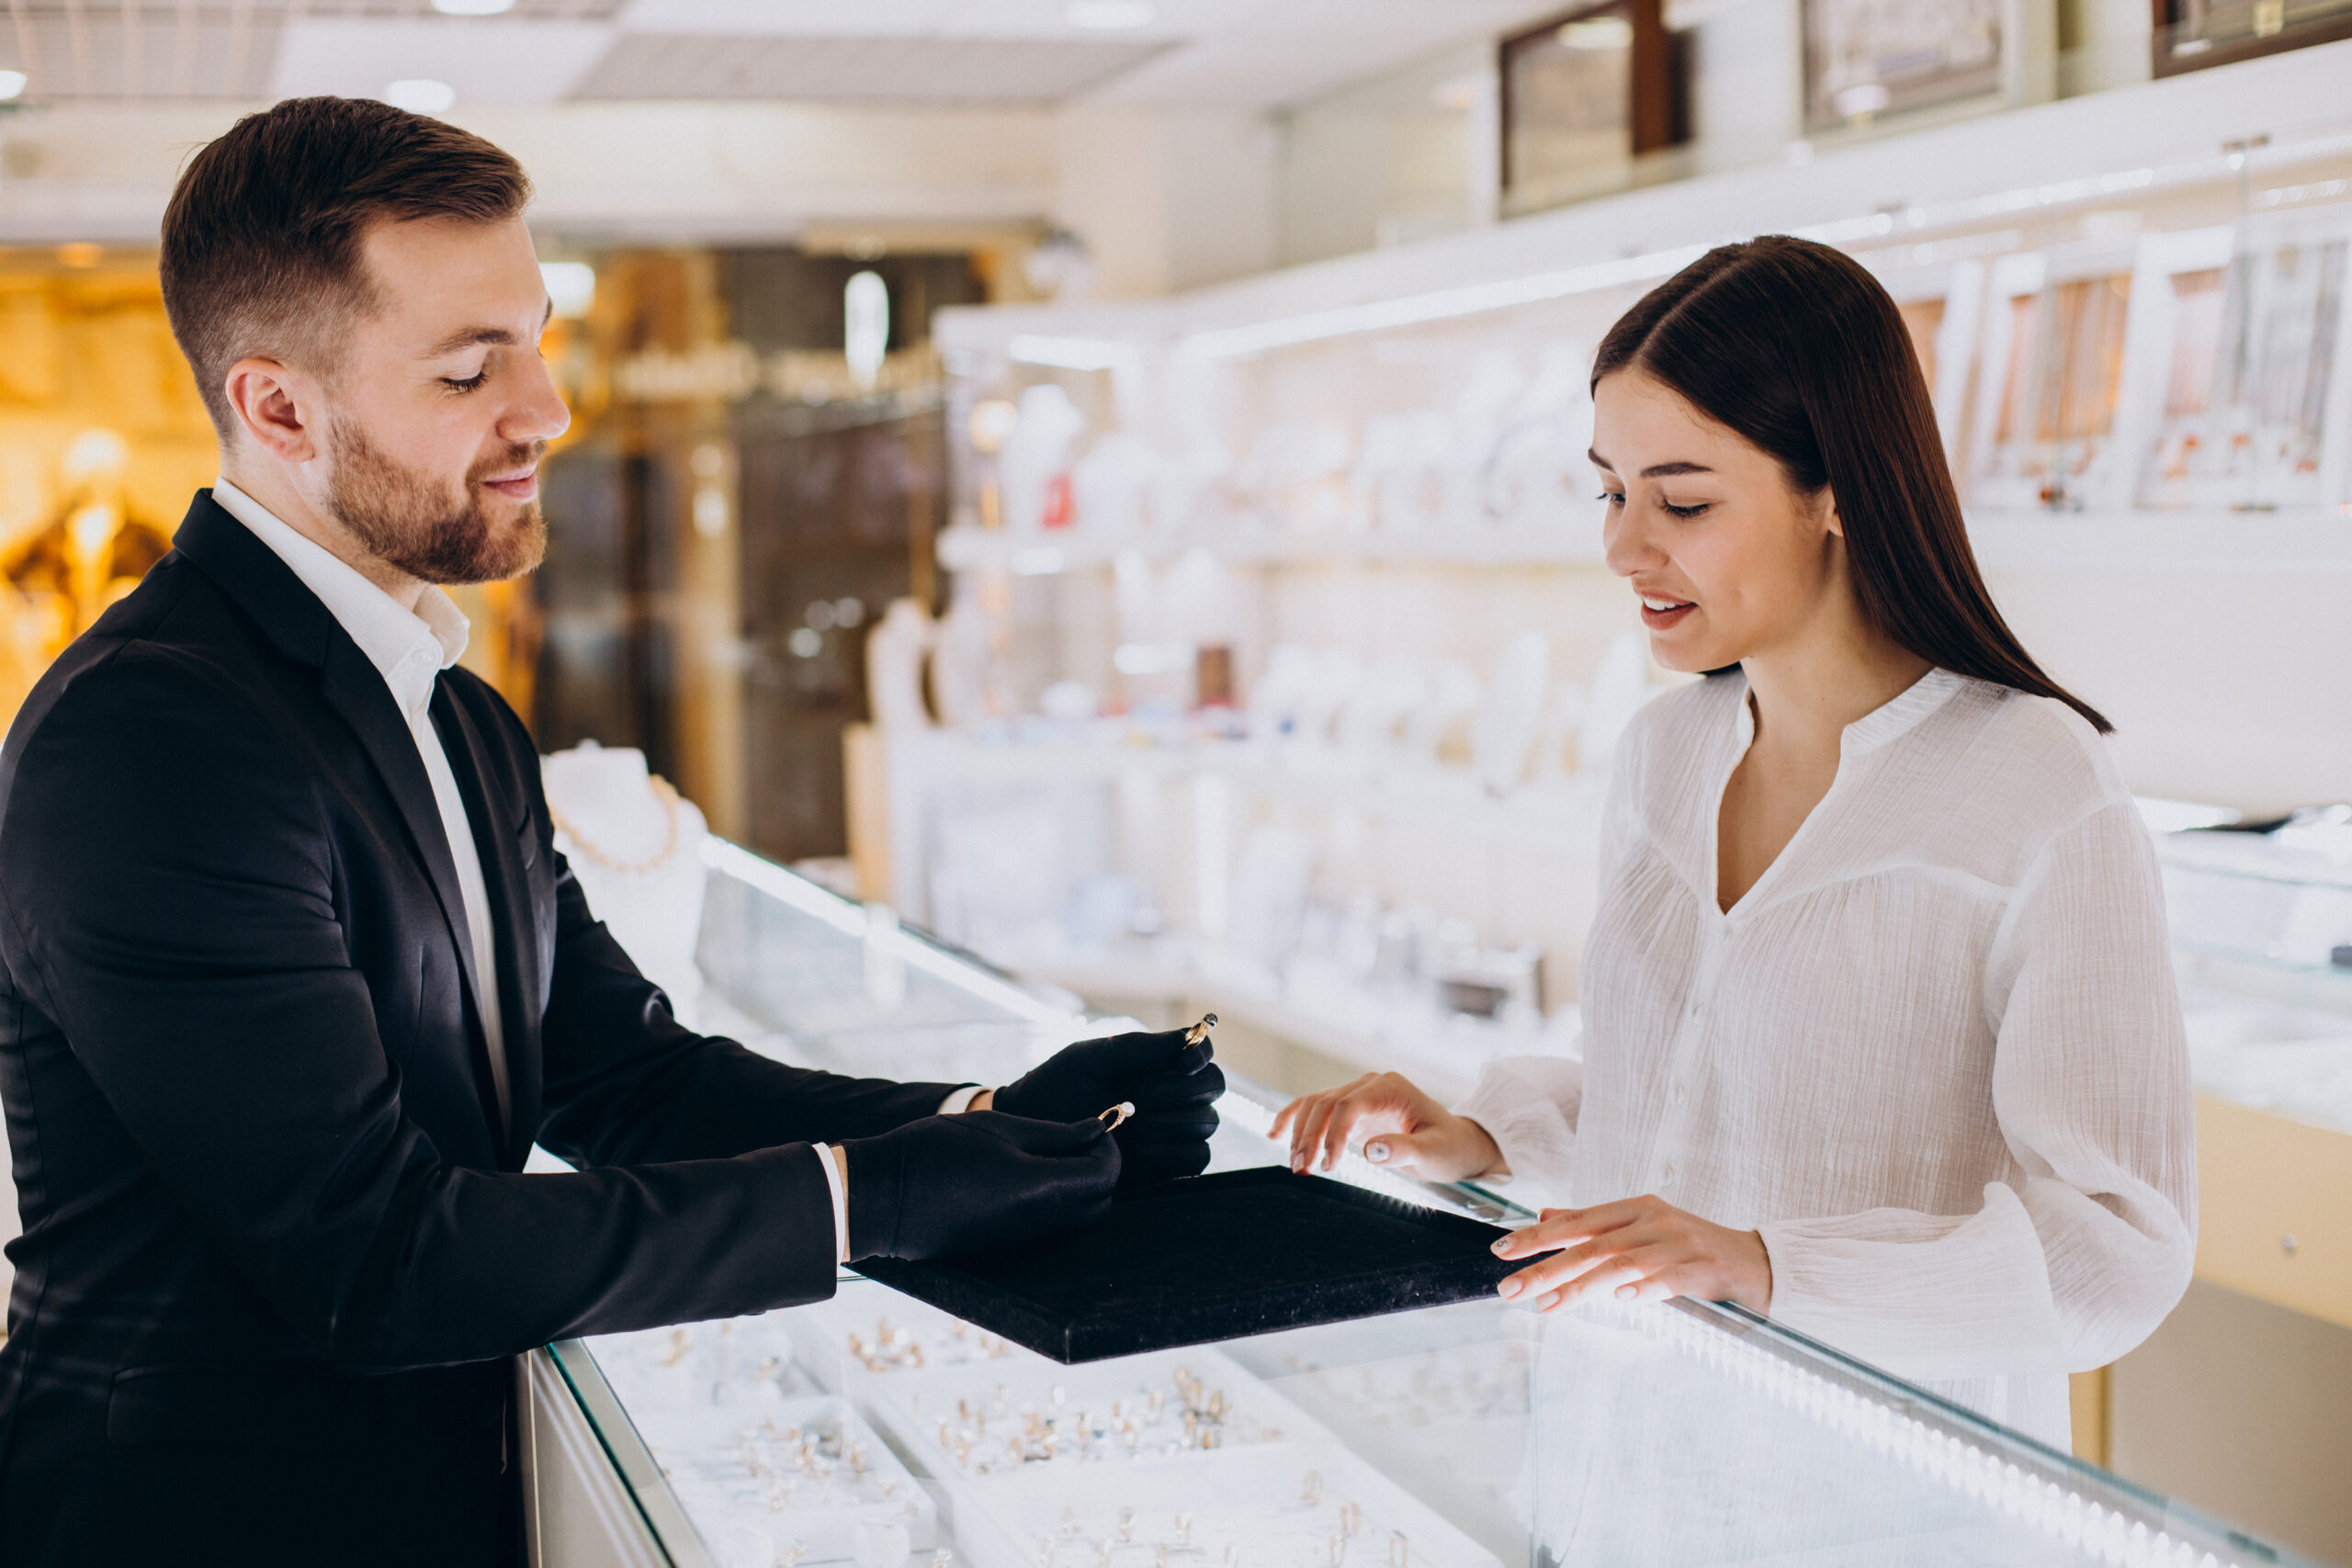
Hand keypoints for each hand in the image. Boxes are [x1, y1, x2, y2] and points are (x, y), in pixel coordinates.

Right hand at [842, 1111, 1118, 1260]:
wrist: (880, 1199)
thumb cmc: (934, 1151)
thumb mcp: (998, 1127)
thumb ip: (1055, 1133)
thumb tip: (1097, 1129)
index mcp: (1039, 1188)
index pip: (1105, 1174)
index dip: (1109, 1148)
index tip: (1094, 1127)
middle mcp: (1039, 1225)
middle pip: (1101, 1202)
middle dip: (1100, 1170)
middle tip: (1076, 1141)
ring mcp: (1023, 1244)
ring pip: (1080, 1221)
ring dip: (1080, 1191)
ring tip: (1051, 1158)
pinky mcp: (1007, 1253)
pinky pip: (1053, 1233)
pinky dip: (1058, 1209)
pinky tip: (1030, 1182)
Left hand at [991, 1028, 1223, 1188]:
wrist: (1033, 1130)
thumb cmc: (1059, 1085)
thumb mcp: (1091, 1057)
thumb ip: (1138, 1047)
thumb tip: (1186, 1036)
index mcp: (1158, 1062)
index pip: (1202, 1052)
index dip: (1201, 1054)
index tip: (1183, 1062)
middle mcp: (1172, 1093)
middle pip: (1214, 1087)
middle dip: (1185, 1091)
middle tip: (1143, 1095)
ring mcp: (1171, 1130)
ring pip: (1207, 1124)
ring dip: (1174, 1122)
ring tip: (1132, 1123)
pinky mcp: (1166, 1165)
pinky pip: (1196, 1159)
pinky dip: (1174, 1152)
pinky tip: (1140, 1148)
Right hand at [1269, 1072, 1503, 1182]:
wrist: (1456, 1144)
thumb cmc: (1449, 1147)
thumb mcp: (1434, 1152)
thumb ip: (1403, 1149)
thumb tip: (1370, 1150)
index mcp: (1390, 1087)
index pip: (1348, 1104)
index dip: (1333, 1134)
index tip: (1328, 1165)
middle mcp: (1371, 1085)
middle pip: (1326, 1102)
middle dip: (1309, 1136)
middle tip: (1302, 1169)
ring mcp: (1359, 1094)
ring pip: (1315, 1105)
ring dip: (1299, 1133)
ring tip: (1295, 1165)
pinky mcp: (1351, 1110)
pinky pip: (1316, 1110)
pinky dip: (1294, 1120)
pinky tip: (1274, 1134)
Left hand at [1489, 1195, 1771, 1313]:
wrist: (1755, 1261)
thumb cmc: (1690, 1247)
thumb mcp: (1640, 1228)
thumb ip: (1593, 1223)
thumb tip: (1544, 1215)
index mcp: (1634, 1209)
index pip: (1576, 1221)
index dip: (1537, 1236)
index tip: (1500, 1250)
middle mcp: (1652, 1220)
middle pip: (1590, 1243)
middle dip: (1546, 1265)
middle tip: (1510, 1287)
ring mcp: (1678, 1242)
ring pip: (1621, 1262)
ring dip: (1582, 1285)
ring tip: (1548, 1304)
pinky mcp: (1702, 1267)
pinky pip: (1668, 1278)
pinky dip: (1644, 1287)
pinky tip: (1621, 1299)